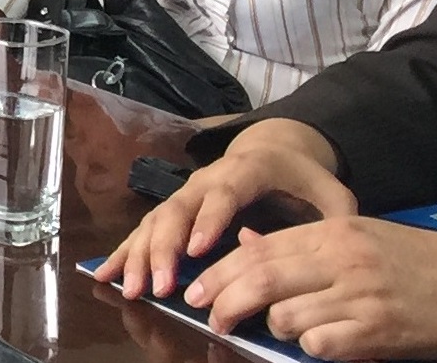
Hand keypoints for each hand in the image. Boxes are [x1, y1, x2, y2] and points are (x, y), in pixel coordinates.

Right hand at [94, 118, 352, 299]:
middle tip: (161, 287)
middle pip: (178, 209)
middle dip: (165, 249)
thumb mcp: (332, 192)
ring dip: (141, 255)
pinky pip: (145, 228)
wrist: (275, 147)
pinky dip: (124, 252)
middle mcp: (208, 178)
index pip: (225, 194)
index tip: (196, 251)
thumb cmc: (303, 178)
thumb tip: (309, 247)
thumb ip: (332, 215)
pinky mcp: (175, 208)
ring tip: (134, 290)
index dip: (209, 220)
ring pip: (155, 220)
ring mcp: (186, 193)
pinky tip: (104, 274)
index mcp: (247, 170)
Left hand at [188, 221, 436, 361]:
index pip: (261, 249)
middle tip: (210, 317)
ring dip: (275, 326)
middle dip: (226, 300)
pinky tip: (323, 342)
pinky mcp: (373, 336)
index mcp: (336, 231)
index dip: (221, 271)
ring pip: (286, 317)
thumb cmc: (419, 263)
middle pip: (262, 280)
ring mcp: (358, 299)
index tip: (197, 289)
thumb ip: (302, 243)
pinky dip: (311, 347)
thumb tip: (247, 243)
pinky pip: (318, 346)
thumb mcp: (360, 237)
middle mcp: (343, 261)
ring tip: (283, 327)